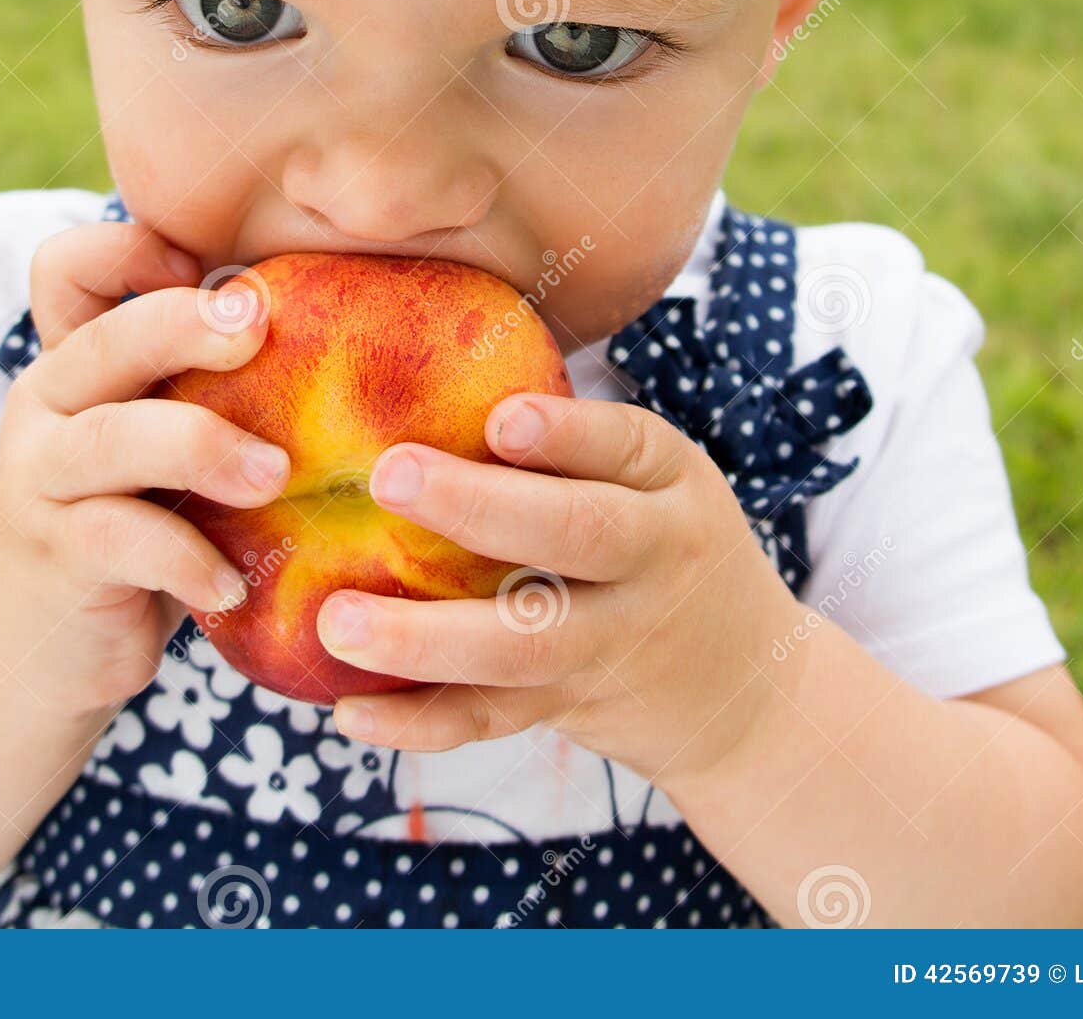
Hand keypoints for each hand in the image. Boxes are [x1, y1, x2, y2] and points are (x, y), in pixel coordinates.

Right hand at [0, 220, 289, 716]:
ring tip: (275, 475)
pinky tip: (233, 585)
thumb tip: (353, 334)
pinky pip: (120, 540)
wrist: (46, 651)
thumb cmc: (139, 524)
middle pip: (107, 339)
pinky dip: (186, 559)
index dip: (125, 248)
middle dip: (185, 325)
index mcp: (76, 360)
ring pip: (113, 438)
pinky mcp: (53, 555)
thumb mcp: (162, 444)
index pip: (66, 269)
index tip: (208, 268)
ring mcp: (40, 479)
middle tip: (260, 331)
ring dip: (203, 447)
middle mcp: (46, 404)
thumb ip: (210, 387)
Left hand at [318, 394, 805, 790]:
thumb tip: (429, 359)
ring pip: (520, 645)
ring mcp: (609, 643)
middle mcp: (649, 560)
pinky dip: (418, 723)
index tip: (499, 417)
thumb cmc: (661, 541)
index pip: (624, 445)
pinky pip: (490, 719)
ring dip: (423, 637)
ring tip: (336, 621)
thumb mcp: (655, 478)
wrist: (746, 690)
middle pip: (573, 535)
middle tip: (388, 475)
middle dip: (478, 508)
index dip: (564, 432)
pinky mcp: (567, 706)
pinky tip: (349, 711)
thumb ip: (572, 438)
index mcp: (668, 483)